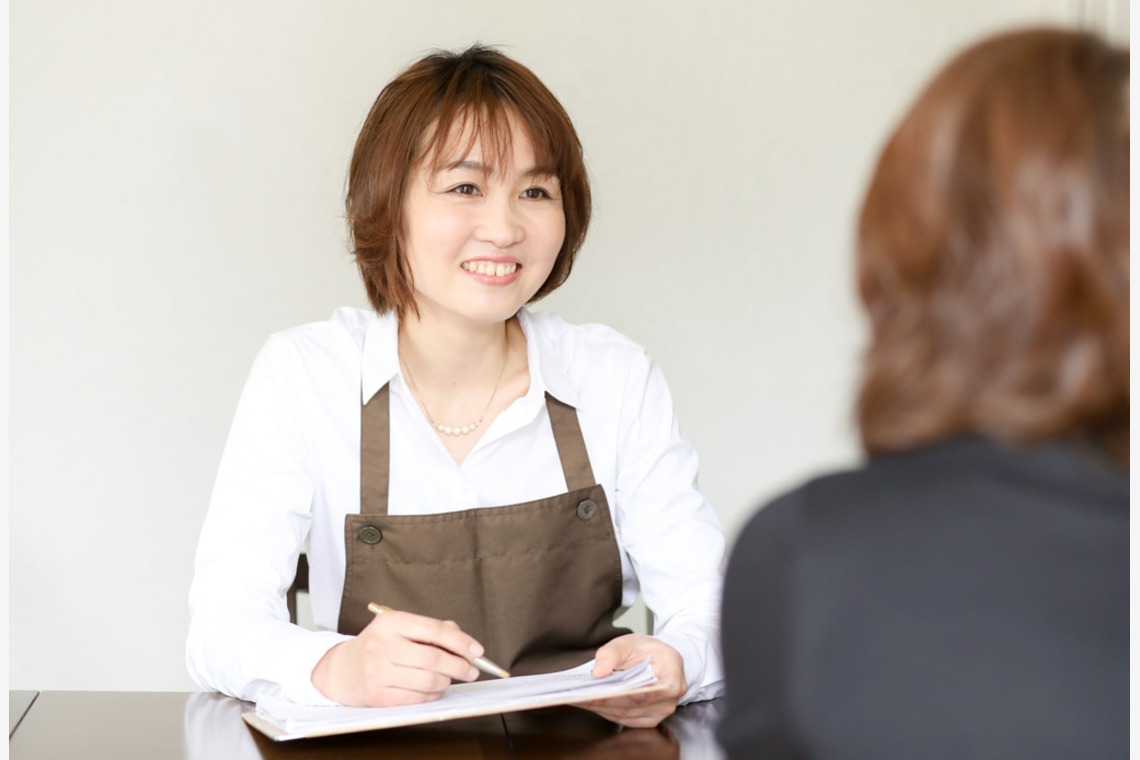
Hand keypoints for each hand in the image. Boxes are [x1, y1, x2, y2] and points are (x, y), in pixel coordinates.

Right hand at [311, 609, 482, 705]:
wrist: (342, 670)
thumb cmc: (379, 646)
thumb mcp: (401, 628)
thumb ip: (433, 630)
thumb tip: (465, 645)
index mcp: (390, 622)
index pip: (433, 629)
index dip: (460, 641)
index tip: (477, 650)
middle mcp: (381, 646)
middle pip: (433, 658)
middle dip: (459, 666)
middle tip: (471, 670)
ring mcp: (377, 672)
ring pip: (429, 680)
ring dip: (447, 682)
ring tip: (448, 679)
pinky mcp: (378, 696)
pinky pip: (418, 698)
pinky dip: (433, 695)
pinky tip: (433, 689)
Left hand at [579, 634, 686, 727]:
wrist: (657, 659)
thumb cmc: (646, 650)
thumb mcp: (629, 642)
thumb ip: (612, 653)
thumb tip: (598, 672)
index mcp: (672, 672)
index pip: (650, 689)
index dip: (625, 693)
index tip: (601, 691)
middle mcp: (671, 697)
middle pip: (636, 704)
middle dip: (606, 700)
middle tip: (581, 695)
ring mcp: (661, 711)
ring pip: (629, 715)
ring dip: (603, 708)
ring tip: (580, 699)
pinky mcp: (650, 719)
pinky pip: (627, 719)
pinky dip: (607, 712)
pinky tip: (591, 705)